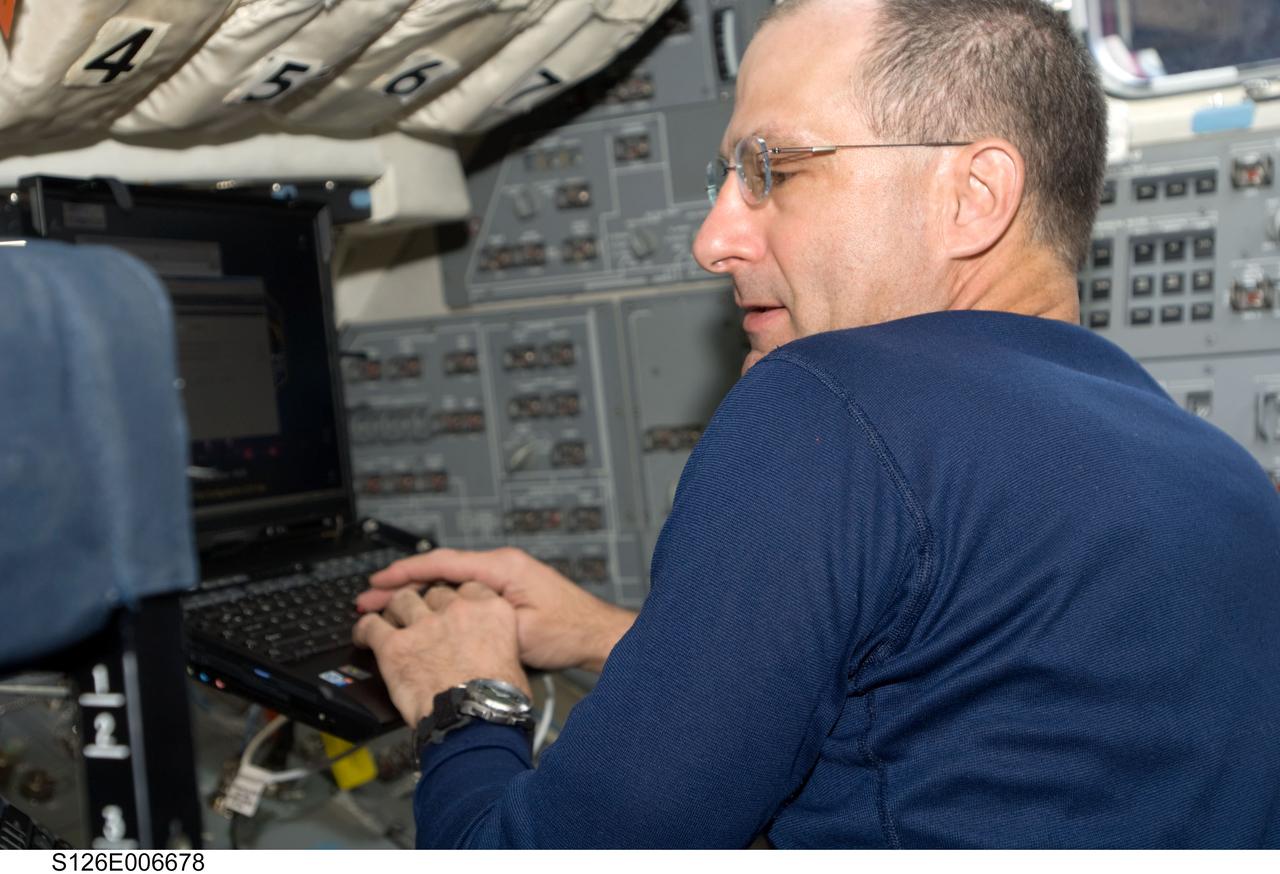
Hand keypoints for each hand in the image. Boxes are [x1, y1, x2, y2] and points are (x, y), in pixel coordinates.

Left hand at [352, 581, 528, 725]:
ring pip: (401, 600)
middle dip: (427, 605)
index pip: (468, 588)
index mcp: (490, 610)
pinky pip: (371, 626)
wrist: (473, 719)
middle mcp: (457, 610)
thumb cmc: (497, 701)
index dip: (456, 598)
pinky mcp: (395, 645)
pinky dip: (364, 629)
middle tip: (422, 620)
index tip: (451, 607)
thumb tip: (489, 653)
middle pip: (434, 592)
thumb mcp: (513, 660)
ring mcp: (424, 625)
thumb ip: (497, 643)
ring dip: (396, 610)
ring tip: (392, 620)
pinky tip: (364, 635)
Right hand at [356, 547, 636, 673]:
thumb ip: (482, 621)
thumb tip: (447, 618)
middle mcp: (501, 565)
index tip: (377, 582)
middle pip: (440, 569)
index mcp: (502, 567)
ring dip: (418, 591)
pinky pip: (463, 590)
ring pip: (449, 579)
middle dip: (401, 582)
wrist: (598, 634)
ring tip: (386, 605)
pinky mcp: (507, 591)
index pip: (442, 562)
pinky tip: (423, 612)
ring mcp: (505, 576)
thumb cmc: (569, 631)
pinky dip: (438, 598)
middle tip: (368, 597)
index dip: (405, 572)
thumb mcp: (520, 631)